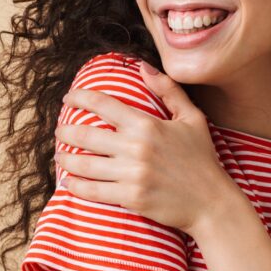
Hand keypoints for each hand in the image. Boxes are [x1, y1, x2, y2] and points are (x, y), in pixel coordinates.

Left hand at [53, 61, 240, 233]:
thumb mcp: (192, 118)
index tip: (67, 98)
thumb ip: (168, 90)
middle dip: (65, 131)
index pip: (102, 104)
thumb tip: (142, 67)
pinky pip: (92, 190)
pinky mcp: (130, 197)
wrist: (211, 203)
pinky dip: (75, 186)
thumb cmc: (202, 159)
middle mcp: (135, 148)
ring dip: (65, 159)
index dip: (79, 97)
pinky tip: (68, 181)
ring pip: (83, 164)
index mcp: (147, 125)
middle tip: (60, 130)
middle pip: (84, 135)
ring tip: (60, 156)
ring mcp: (131, 174)